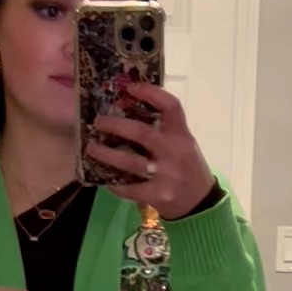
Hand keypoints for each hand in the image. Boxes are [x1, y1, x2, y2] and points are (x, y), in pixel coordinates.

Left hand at [86, 82, 216, 220]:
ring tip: (91, 148)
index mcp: (182, 135)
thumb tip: (127, 111)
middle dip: (116, 125)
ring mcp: (165, 176)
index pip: (170, 106)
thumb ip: (164, 130)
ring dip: (106, 154)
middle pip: (141, 133)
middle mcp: (174, 153)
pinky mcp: (157, 195)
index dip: (150, 93)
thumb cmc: (187, 167)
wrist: (200, 203)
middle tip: (98, 122)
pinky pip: (129, 188)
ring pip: (129, 162)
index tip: (130, 87)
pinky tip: (106, 179)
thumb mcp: (183, 144)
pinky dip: (114, 183)